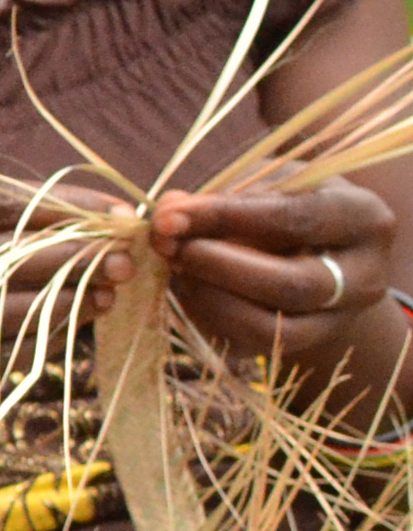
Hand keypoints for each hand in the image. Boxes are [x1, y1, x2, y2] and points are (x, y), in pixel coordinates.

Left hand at [150, 184, 400, 398]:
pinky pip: (250, 345)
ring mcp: (338, 320)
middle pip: (291, 285)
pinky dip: (207, 318)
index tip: (169, 214)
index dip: (225, 216)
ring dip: (208, 298)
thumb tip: (170, 210)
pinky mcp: (304, 347)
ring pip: (271, 328)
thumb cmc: (284, 203)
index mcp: (363, 218)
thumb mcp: (266, 183)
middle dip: (216, 266)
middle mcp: (364, 276)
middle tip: (167, 245)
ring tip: (174, 266)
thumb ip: (222, 194)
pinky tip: (187, 288)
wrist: (315, 250)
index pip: (295, 218)